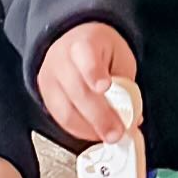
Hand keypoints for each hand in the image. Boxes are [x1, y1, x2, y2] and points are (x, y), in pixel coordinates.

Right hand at [37, 23, 136, 143]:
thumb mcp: (120, 58)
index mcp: (84, 43)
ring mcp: (50, 79)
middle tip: (116, 132)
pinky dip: (80, 131)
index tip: (105, 87)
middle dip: (99, 116)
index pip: (86, 58)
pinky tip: (95, 132)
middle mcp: (61, 60)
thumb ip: (125, 85)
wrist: (74, 42)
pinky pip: (61, 120)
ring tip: (108, 136)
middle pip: (77, 91)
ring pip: (66, 110)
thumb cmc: (101, 51)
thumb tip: (131, 117)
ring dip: (90, 129)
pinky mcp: (45, 96)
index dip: (94, 74)